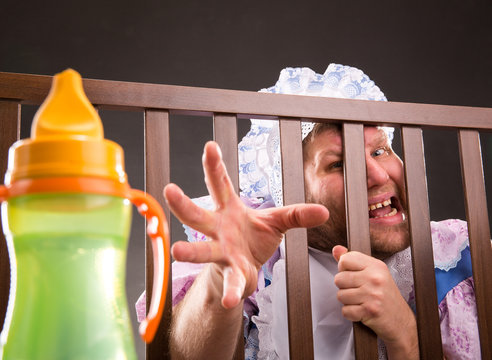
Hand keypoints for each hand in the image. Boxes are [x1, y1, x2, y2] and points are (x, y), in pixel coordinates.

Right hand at [165, 141, 328, 308]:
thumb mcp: (277, 222)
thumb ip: (297, 215)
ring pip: (202, 249)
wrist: (246, 270)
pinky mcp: (231, 273)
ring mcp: (221, 252)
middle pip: (198, 214)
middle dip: (183, 203)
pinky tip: (230, 300)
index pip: (219, 184)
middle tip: (168, 191)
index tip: (210, 147)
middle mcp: (218, 229)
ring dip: (190, 250)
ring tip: (176, 251)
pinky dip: (231, 291)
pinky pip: (231, 281)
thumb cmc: (253, 239)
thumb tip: (324, 210)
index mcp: (228, 210)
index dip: (214, 165)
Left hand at [332, 245, 417, 357]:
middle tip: (358, 291)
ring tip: (360, 301)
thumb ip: (352, 260)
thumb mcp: (373, 273)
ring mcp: (373, 295)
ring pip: (340, 295)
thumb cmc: (385, 296)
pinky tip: (361, 311)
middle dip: (344, 287)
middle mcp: (375, 278)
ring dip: (347, 302)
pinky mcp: (369, 311)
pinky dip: (351, 314)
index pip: (345, 259)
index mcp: (376, 266)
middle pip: (339, 278)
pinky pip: (345, 311)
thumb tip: (336, 249)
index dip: (344, 269)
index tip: (353, 275)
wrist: (401, 321)